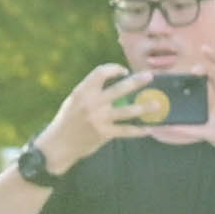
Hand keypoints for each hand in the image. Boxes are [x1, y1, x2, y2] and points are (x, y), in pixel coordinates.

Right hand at [33, 64, 147, 169]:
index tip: (124, 71)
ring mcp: (99, 119)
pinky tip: (148, 129)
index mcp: (82, 91)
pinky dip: (139, 130)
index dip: (114, 69)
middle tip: (149, 76)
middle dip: (137, 81)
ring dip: (145, 107)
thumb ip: (92, 92)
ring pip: (128, 111)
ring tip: (157, 104)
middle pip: (120, 88)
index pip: (101, 73)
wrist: (58, 144)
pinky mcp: (104, 134)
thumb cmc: (68, 120)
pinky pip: (126, 131)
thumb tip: (119, 85)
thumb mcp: (74, 101)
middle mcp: (91, 103)